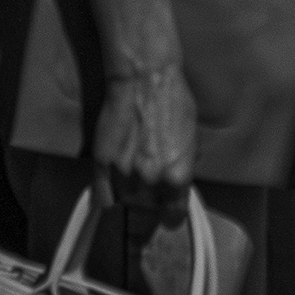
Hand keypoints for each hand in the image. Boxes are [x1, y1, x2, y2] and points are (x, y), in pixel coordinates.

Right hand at [90, 57, 198, 218]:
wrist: (144, 79)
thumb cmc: (174, 102)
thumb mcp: (192, 138)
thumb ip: (183, 167)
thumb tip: (177, 185)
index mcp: (178, 177)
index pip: (175, 216)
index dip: (171, 212)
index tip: (168, 208)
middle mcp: (152, 182)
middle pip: (149, 209)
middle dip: (151, 198)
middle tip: (150, 180)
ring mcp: (124, 176)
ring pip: (126, 202)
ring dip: (129, 193)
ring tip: (132, 174)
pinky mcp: (102, 165)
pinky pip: (103, 197)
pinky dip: (107, 195)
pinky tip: (114, 187)